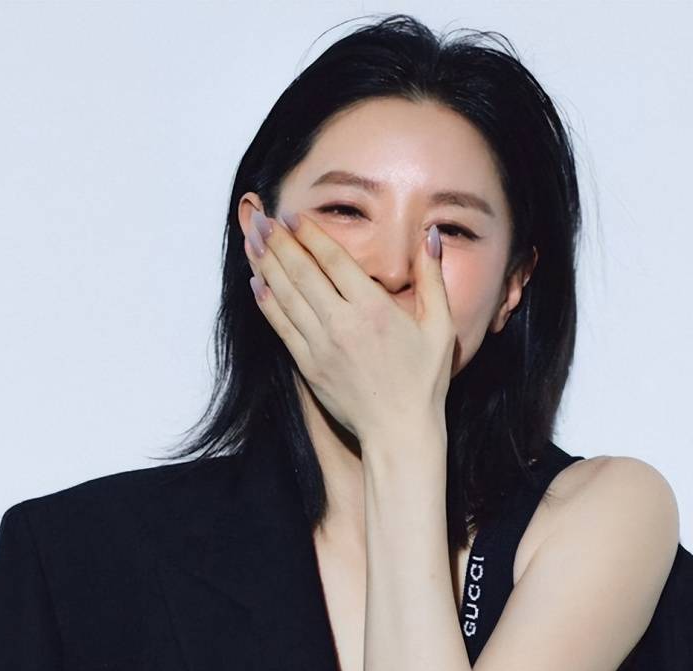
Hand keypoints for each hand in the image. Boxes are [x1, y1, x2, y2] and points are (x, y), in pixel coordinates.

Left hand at [244, 205, 455, 445]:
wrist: (399, 431)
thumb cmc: (424, 382)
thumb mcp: (441, 328)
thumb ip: (434, 279)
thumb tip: (430, 236)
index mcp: (374, 309)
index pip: (333, 260)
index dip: (310, 234)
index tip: (293, 217)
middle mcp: (342, 324)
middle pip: (302, 272)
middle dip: (278, 242)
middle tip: (262, 220)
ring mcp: (321, 346)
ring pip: (285, 296)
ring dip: (265, 265)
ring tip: (251, 240)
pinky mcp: (309, 366)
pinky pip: (281, 327)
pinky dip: (267, 303)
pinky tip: (257, 283)